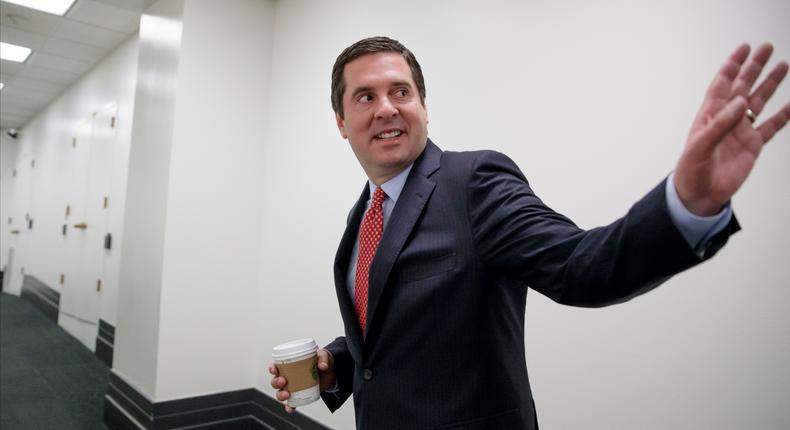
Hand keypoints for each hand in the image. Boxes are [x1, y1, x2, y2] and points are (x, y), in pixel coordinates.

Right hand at [269, 348, 335, 412]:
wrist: (330, 373)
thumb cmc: (322, 361)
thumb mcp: (324, 356)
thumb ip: (323, 358)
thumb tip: (323, 366)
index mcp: (289, 365)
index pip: (276, 366)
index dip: (272, 368)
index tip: (275, 370)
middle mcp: (287, 377)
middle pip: (275, 381)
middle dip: (276, 382)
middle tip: (283, 381)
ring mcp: (292, 387)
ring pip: (280, 393)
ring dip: (280, 395)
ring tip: (287, 394)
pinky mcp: (299, 396)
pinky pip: (291, 403)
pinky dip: (289, 407)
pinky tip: (291, 408)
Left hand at [675, 43, 789, 215]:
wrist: (699, 195)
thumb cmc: (691, 171)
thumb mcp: (699, 147)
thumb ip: (719, 125)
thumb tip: (739, 102)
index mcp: (710, 115)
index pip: (722, 84)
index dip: (733, 66)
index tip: (744, 48)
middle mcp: (727, 119)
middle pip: (743, 86)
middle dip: (754, 67)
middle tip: (767, 48)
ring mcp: (741, 130)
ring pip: (759, 101)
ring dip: (770, 84)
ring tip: (783, 65)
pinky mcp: (753, 145)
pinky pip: (772, 126)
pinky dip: (784, 115)